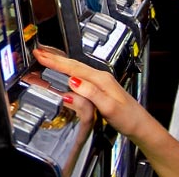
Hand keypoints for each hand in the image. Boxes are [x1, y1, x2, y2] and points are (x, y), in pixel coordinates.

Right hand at [32, 47, 152, 138]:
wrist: (139, 124)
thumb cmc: (128, 117)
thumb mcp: (109, 107)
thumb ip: (91, 93)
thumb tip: (73, 81)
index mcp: (101, 79)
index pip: (73, 68)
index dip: (56, 61)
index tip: (41, 55)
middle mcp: (101, 77)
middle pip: (73, 65)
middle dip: (55, 58)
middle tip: (39, 53)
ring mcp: (100, 82)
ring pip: (76, 69)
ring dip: (60, 63)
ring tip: (47, 58)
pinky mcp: (99, 88)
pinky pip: (80, 76)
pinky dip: (69, 72)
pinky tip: (65, 73)